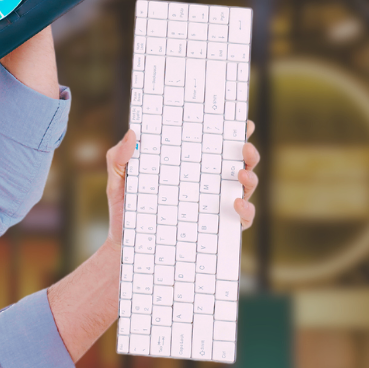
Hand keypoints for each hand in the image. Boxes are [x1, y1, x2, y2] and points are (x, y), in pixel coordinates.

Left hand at [102, 119, 262, 250]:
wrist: (125, 245)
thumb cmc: (125, 208)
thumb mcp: (118, 181)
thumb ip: (119, 158)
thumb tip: (132, 133)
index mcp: (190, 166)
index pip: (215, 145)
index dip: (232, 132)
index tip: (242, 122)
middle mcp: (208, 183)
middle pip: (238, 163)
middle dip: (248, 153)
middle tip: (245, 147)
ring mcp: (216, 205)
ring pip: (244, 188)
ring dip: (250, 179)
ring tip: (242, 174)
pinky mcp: (217, 229)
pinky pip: (241, 219)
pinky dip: (245, 210)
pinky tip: (236, 203)